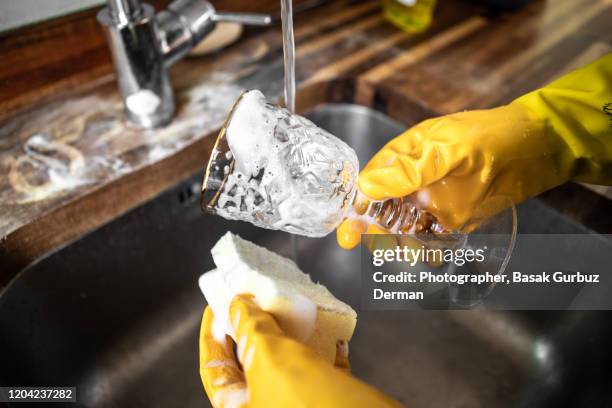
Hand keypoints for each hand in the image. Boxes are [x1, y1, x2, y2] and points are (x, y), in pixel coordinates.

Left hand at [199, 295, 401, 407]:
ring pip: (288, 362)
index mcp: (239, 407)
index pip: (213, 368)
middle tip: (256, 299)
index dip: (212, 334)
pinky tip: (333, 332)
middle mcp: (265, 406)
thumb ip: (250, 328)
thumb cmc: (307, 401)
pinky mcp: (327, 398)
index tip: (217, 305)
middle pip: (250, 361)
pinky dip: (326, 348)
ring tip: (293, 308)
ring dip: (292, 333)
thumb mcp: (268, 357)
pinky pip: (322, 368)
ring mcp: (296, 402)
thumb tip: (239, 305)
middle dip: (255, 327)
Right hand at [337, 104, 567, 248]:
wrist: (539, 148)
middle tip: (363, 244)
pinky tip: (429, 256)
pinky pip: (430, 238)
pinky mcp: (452, 219)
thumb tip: (366, 187)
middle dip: (370, 228)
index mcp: (405, 156)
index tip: (349, 227)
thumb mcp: (448, 149)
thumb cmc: (492, 137)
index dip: (357, 204)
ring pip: (403, 227)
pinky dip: (426, 250)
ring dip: (398, 242)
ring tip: (404, 251)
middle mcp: (413, 181)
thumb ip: (410, 170)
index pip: (371, 182)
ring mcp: (432, 201)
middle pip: (381, 209)